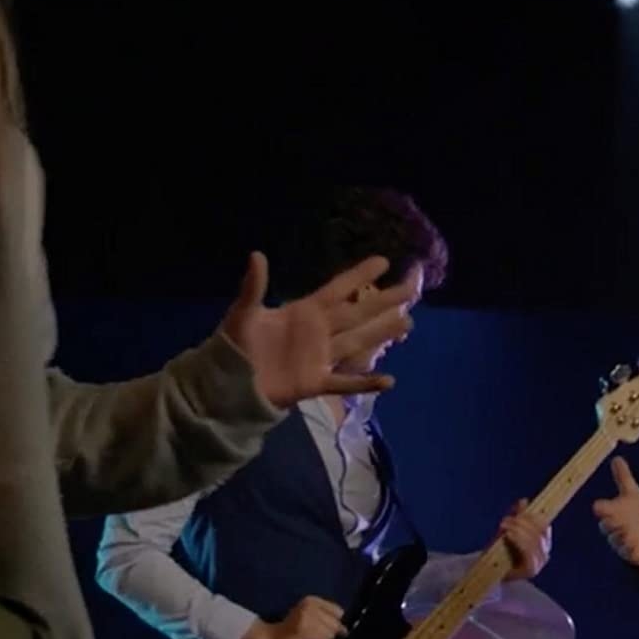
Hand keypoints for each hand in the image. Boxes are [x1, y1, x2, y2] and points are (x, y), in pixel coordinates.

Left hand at [220, 252, 419, 408]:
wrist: (227, 383)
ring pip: (358, 342)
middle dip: (383, 301)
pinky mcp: (315, 383)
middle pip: (357, 313)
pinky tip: (389, 381)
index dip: (359, 275)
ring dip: (382, 333)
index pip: (338, 289)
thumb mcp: (242, 314)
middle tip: (411, 289)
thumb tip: (256, 255)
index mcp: (304, 311)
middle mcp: (318, 331)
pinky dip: (366, 383)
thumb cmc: (234, 345)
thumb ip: (253, 287)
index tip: (383, 261)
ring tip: (407, 323)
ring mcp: (319, 357)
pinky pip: (344, 383)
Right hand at [238, 596, 346, 638]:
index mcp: (312, 599)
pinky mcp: (304, 630)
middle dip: (329, 632)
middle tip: (314, 633)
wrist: (273, 636)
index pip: (338, 611)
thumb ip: (327, 618)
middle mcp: (310, 606)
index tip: (325, 627)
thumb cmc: (293, 626)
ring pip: (329, 633)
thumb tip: (344, 630)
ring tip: (310, 637)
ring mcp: (307, 617)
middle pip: (335, 623)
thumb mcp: (310, 615)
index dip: (334, 621)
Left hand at [499, 499, 552, 580]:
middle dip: (522, 522)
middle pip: (539, 532)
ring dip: (518, 530)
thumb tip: (524, 500)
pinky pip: (528, 552)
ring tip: (504, 525)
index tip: (520, 510)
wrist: (489, 570)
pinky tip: (508, 535)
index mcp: (543, 542)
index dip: (533, 516)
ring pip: (533, 540)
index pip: (544, 526)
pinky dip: (519, 540)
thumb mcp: (508, 529)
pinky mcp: (531, 570)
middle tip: (506, 519)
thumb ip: (517, 516)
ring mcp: (539, 563)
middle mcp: (545, 553)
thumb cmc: (499, 551)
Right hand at [592, 457, 638, 565]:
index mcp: (613, 511)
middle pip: (607, 526)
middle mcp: (614, 527)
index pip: (603, 509)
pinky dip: (631, 548)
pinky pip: (628, 552)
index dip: (602, 508)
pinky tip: (635, 545)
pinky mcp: (631, 553)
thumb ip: (623, 478)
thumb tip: (617, 458)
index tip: (597, 505)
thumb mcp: (632, 494)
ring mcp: (621, 541)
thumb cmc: (636, 514)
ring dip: (622, 535)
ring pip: (617, 539)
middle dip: (611, 521)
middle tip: (615, 518)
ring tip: (630, 532)